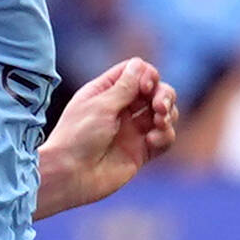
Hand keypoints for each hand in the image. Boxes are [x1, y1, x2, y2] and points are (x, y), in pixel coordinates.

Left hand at [38, 57, 178, 215]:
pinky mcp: (142, 151)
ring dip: (168, 115)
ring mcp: (133, 130)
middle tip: (160, 107)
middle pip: (155, 91)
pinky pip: (164, 138)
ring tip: (158, 124)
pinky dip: (165, 136)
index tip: (145, 88)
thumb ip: (125, 87)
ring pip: (164, 113)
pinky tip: (152, 141)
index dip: (147, 76)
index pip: (137, 73)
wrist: (71, 176)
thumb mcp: (101, 106)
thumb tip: (140, 64)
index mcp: (106, 92)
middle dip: (164, 95)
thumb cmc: (77, 137)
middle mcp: (122, 109)